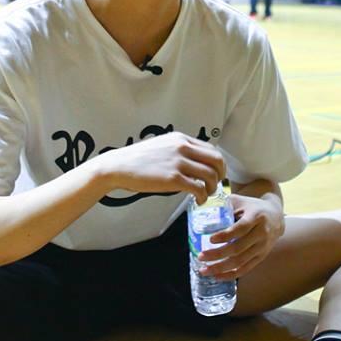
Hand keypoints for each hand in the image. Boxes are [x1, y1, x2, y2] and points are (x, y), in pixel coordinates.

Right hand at [96, 132, 224, 204]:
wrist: (118, 166)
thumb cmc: (138, 160)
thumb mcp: (162, 146)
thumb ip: (179, 150)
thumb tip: (194, 162)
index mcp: (181, 139)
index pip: (211, 149)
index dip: (218, 164)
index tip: (217, 174)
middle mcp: (183, 147)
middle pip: (217, 160)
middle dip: (221, 175)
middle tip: (216, 185)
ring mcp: (179, 162)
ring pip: (211, 175)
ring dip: (213, 188)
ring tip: (206, 195)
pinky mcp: (173, 178)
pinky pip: (199, 188)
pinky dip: (203, 197)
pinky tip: (198, 201)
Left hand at [198, 193, 283, 280]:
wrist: (275, 217)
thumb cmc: (252, 207)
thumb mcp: (241, 201)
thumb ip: (224, 204)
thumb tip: (201, 207)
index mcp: (256, 217)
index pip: (241, 228)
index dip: (225, 235)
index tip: (210, 239)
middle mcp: (261, 233)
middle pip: (238, 248)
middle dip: (217, 254)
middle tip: (201, 256)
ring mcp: (262, 247)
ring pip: (240, 261)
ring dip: (221, 268)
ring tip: (204, 270)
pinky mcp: (261, 257)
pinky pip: (245, 269)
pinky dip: (230, 275)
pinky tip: (217, 276)